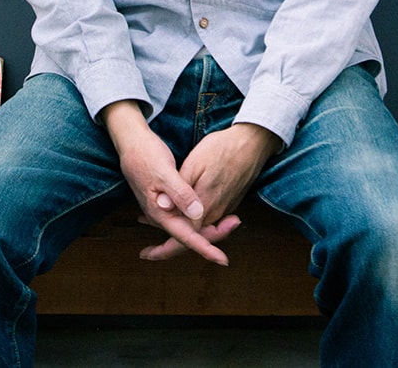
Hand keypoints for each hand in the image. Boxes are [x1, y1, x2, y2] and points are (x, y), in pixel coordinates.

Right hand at [103, 101, 230, 265]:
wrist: (130, 144)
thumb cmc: (146, 155)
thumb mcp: (164, 172)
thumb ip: (180, 193)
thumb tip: (197, 214)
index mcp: (161, 213)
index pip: (186, 237)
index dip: (206, 249)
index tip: (222, 260)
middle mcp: (162, 215)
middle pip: (189, 235)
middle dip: (212, 236)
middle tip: (235, 224)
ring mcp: (163, 209)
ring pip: (188, 226)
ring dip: (207, 227)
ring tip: (229, 221)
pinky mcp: (167, 201)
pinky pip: (184, 217)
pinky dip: (199, 218)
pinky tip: (210, 214)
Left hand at [140, 122, 280, 262]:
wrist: (252, 143)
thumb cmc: (221, 150)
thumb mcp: (194, 165)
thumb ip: (179, 191)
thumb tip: (162, 208)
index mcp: (204, 207)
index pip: (182, 239)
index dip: (163, 250)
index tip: (146, 255)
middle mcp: (215, 213)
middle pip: (190, 238)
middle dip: (168, 246)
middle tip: (148, 250)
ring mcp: (223, 209)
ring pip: (198, 229)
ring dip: (177, 230)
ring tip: (153, 224)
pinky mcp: (228, 202)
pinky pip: (207, 220)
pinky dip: (190, 221)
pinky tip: (178, 213)